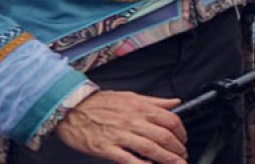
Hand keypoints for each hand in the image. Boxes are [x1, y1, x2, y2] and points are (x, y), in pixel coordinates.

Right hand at [52, 90, 187, 163]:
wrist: (71, 109)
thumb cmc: (100, 103)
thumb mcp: (130, 96)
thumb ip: (154, 101)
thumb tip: (175, 102)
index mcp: (140, 108)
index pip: (170, 120)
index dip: (182, 132)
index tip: (183, 140)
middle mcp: (132, 121)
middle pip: (164, 137)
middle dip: (178, 150)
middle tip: (182, 156)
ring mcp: (119, 135)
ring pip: (151, 149)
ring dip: (167, 159)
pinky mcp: (106, 148)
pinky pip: (128, 159)